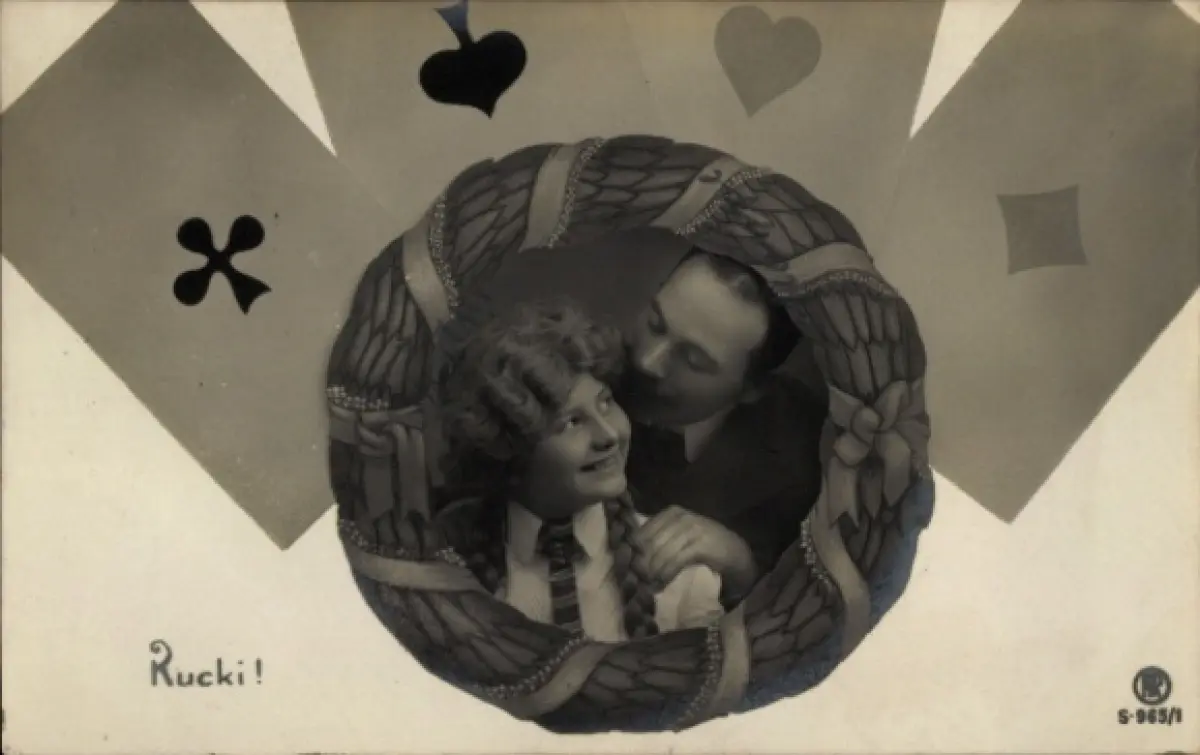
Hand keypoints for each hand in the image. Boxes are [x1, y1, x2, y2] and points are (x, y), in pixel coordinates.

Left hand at [632, 506, 756, 594]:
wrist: (733, 550)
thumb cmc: (701, 544)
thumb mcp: (678, 536)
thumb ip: (658, 540)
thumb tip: (632, 557)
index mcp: (671, 512)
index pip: (643, 531)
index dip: (634, 551)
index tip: (629, 568)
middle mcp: (680, 517)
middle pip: (650, 543)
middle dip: (642, 564)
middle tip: (637, 580)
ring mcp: (691, 529)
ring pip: (661, 553)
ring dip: (653, 572)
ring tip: (648, 585)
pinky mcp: (700, 544)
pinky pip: (675, 561)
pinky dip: (666, 574)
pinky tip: (661, 584)